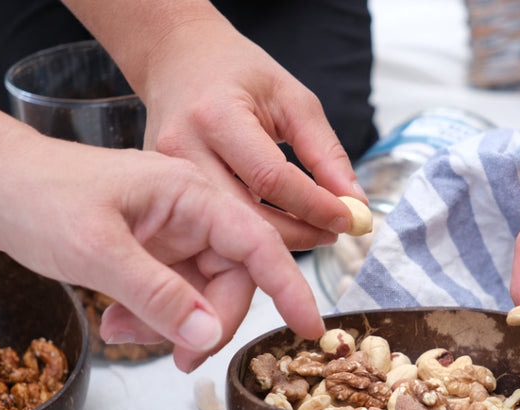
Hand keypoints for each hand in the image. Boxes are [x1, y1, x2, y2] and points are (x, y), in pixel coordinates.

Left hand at [0, 124, 324, 371]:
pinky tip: (115, 324)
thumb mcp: (97, 250)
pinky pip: (171, 296)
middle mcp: (191, 213)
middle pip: (231, 280)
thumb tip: (205, 338)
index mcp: (192, 194)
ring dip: (170, 326)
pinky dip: (151, 320)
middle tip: (174, 359)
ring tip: (120, 333)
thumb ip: (157, 295)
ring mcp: (170, 234)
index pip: (258, 244)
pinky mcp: (149, 252)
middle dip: (205, 324)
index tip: (312, 329)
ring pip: (200, 295)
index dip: (290, 288)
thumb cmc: (37, 195)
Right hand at [62, 0, 365, 250]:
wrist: (177, 58)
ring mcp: (166, 173)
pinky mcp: (165, 189)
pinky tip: (280, 227)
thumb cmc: (236, 71)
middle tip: (335, 233)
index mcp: (216, 116)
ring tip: (315, 231)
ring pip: (228, 228)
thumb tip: (354, 201)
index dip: (316, 205)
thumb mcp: (291, 98)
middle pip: (247, 214)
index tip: (350, 219)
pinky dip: (250, 233)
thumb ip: (324, 151)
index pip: (272, 178)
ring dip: (278, 240)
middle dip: (299, 233)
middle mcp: (182, 147)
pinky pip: (212, 224)